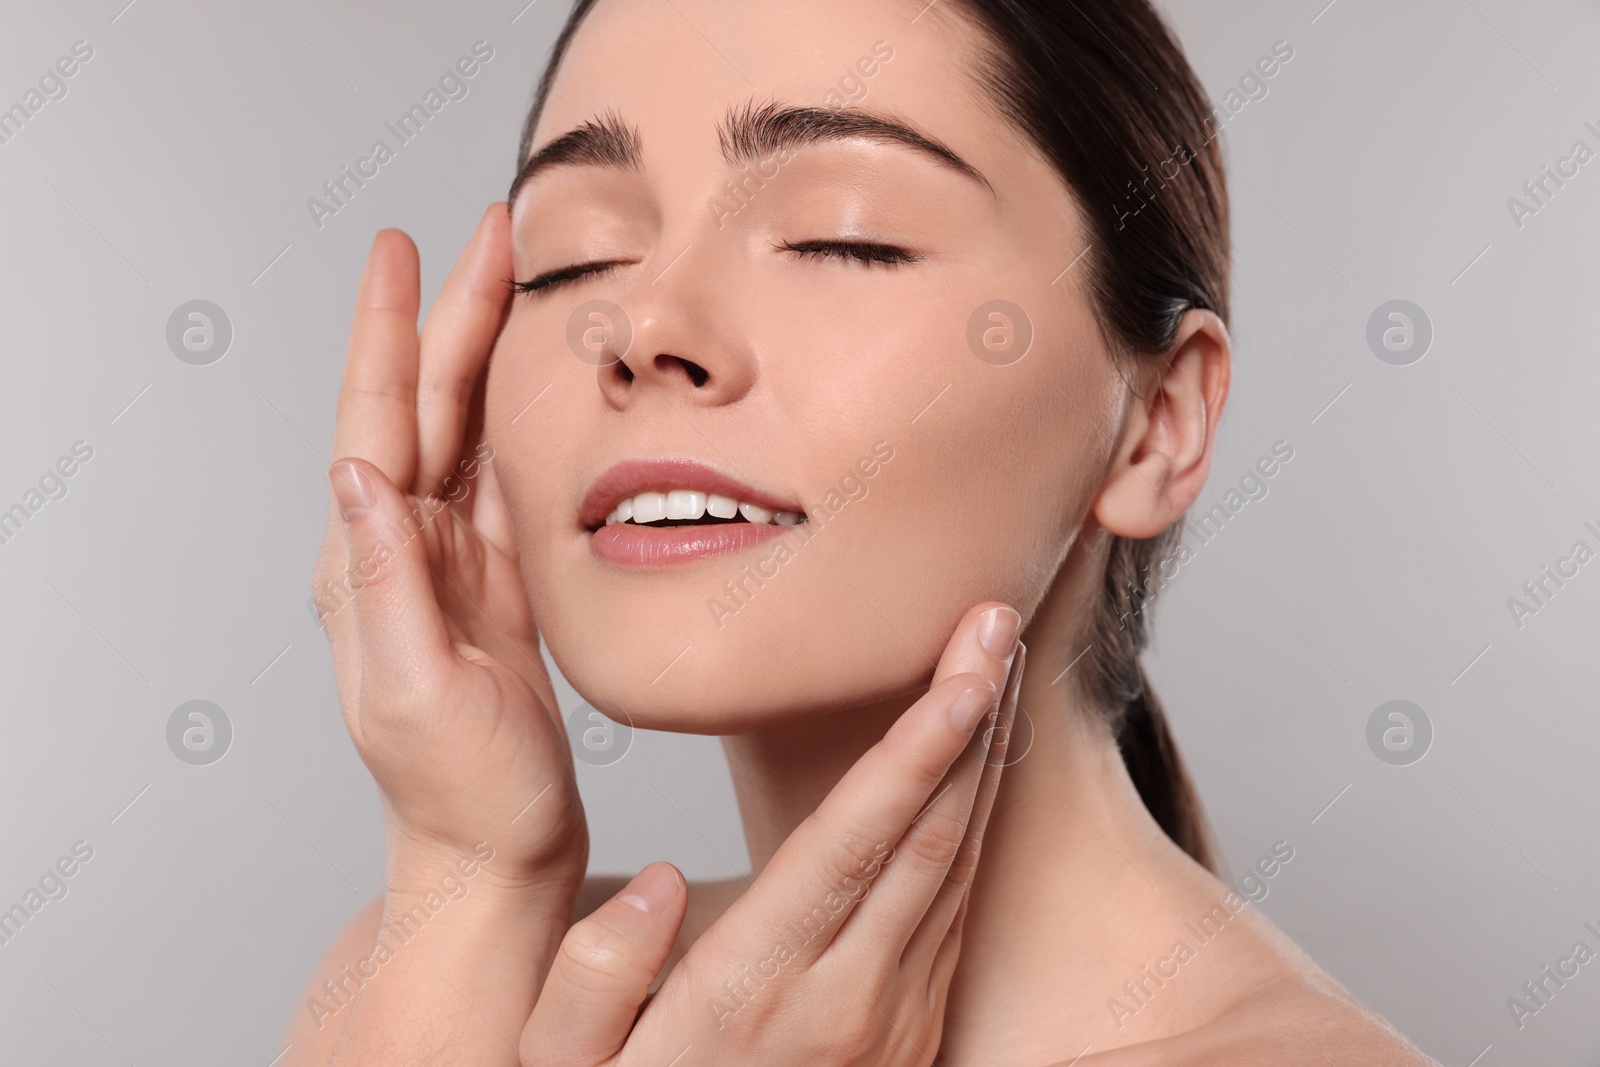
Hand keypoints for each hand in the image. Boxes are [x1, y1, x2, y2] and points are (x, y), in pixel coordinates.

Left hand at [311, 206, 584, 894]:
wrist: (495, 853)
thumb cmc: (460, 794)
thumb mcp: (417, 694)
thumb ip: (386, 584)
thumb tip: (354, 472)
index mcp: (369, 567)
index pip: (374, 421)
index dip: (388, 331)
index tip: (401, 250)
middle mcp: (400, 550)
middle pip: (425, 405)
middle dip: (452, 312)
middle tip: (490, 231)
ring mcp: (450, 562)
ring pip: (466, 428)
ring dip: (483, 350)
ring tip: (515, 280)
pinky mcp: (496, 581)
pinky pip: (503, 477)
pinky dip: (518, 418)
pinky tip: (535, 381)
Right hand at [519, 602, 1025, 1066]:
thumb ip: (593, 983)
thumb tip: (655, 885)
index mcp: (757, 988)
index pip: (855, 842)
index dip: (917, 748)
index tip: (964, 668)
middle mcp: (848, 1000)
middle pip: (931, 837)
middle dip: (972, 721)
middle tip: (996, 626)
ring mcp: (895, 1020)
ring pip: (959, 870)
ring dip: (983, 765)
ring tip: (994, 672)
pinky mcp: (914, 1033)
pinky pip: (957, 912)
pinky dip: (972, 828)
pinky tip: (972, 774)